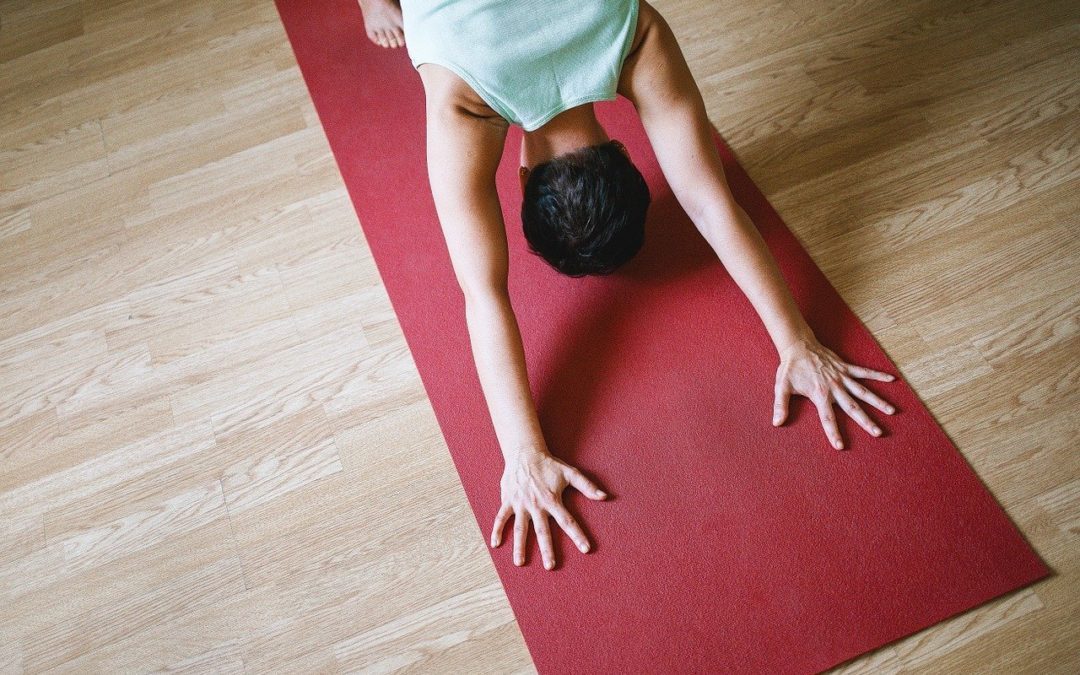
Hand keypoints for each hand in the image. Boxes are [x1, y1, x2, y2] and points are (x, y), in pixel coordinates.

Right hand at [490, 450, 607, 569]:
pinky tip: (495, 544)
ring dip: (520, 546)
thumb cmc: (549, 464)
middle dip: (547, 549)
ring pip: (520, 529)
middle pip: (542, 531)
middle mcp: (536, 505)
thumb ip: (587, 486)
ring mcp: (520, 504)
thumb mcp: (570, 473)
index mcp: (552, 500)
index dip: (578, 535)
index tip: (585, 549)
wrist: (525, 453)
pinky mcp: (508, 500)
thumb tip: (604, 497)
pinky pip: (501, 517)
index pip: (568, 521)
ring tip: (520, 563)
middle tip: (550, 566)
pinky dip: (497, 530)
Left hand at [773, 337, 897, 448]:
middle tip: (878, 433)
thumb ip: (781, 405)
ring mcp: (841, 376)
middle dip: (865, 421)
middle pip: (852, 407)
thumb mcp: (781, 387)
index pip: (827, 418)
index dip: (833, 433)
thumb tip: (777, 423)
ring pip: (863, 391)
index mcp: (819, 394)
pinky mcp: (845, 367)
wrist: (798, 346)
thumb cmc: (790, 368)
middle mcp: (834, 387)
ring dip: (878, 401)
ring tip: (892, 411)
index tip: (840, 446)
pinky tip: (892, 380)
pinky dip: (878, 375)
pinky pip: (864, 371)